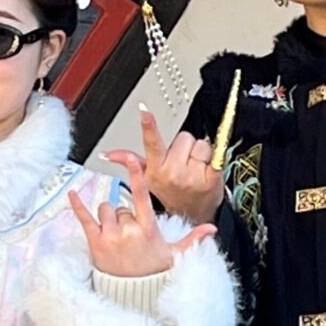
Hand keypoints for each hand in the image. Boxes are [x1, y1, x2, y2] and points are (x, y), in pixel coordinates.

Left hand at [69, 155, 216, 276]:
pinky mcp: (95, 242)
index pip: (141, 195)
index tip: (132, 159)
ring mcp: (110, 235)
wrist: (133, 297)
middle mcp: (128, 229)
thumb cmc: (152, 274)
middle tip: (129, 235)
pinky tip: (72, 193)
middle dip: (123, 215)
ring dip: (108, 218)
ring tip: (116, 236)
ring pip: (104, 209)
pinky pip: (84, 218)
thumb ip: (193, 239)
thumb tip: (212, 229)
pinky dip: (77, 205)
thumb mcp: (174, 255)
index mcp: (148, 228)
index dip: (136, 175)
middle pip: (120, 205)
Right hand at [103, 106, 224, 225]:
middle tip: (184, 163)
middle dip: (185, 147)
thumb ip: (130, 161)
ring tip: (196, 168)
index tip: (143, 110)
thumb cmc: (171, 195)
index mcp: (157, 169)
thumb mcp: (149, 178)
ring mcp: (193, 176)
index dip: (148, 125)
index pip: (152, 143)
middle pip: (184, 137)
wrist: (192, 215)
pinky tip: (210, 168)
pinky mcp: (213, 178)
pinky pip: (216, 155)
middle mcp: (173, 173)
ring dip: (201, 154)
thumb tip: (108, 154)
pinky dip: (215, 158)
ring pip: (201, 144)